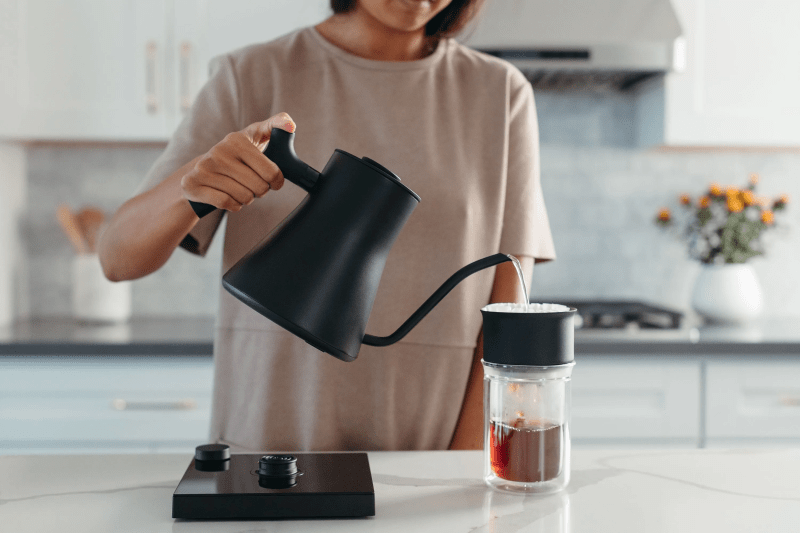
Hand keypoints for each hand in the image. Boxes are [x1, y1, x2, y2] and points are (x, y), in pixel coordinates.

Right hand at [181, 112, 295, 211]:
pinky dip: (234, 205)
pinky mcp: (192, 184)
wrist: (202, 170)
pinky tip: (229, 196)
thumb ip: (276, 125)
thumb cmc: (238, 154)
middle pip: (259, 188)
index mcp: (236, 139)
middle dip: (261, 191)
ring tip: (239, 188)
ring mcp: (203, 168)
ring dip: (247, 199)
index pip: (271, 171)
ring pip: (244, 197)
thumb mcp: (256, 135)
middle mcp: (218, 151)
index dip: (277, 181)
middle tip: (254, 185)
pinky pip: (227, 203)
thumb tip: (290, 125)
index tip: (275, 181)